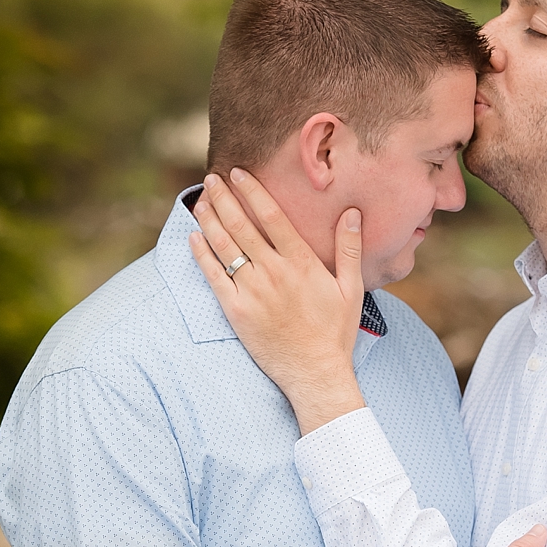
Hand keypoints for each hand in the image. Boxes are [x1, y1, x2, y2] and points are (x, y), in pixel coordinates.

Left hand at [190, 171, 364, 432]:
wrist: (316, 374)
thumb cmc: (336, 333)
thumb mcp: (352, 289)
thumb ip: (349, 248)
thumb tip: (352, 212)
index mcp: (301, 263)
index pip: (271, 215)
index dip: (252, 190)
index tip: (238, 173)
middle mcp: (274, 272)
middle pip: (241, 225)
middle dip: (224, 197)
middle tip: (212, 178)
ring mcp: (253, 292)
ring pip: (224, 246)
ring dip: (209, 220)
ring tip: (201, 201)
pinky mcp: (237, 312)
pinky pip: (214, 277)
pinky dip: (202, 254)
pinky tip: (194, 237)